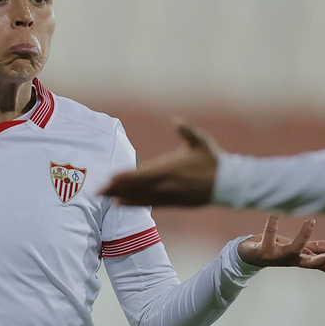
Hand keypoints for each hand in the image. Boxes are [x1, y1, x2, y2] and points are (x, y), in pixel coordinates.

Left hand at [100, 119, 219, 205]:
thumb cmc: (212, 160)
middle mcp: (167, 184)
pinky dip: (134, 205)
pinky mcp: (173, 203)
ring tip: (104, 198)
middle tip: (97, 191)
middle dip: (117, 189)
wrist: (227, 184)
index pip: (143, 174)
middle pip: (137, 188)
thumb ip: (187, 131)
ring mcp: (169, 195)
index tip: (110, 177)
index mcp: (171, 168)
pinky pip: (150, 204)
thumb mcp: (201, 142)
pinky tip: (121, 204)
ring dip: (121, 198)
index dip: (126, 177)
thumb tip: (176, 120)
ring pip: (141, 198)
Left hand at [239, 216, 324, 272]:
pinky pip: (269, 233)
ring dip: (303, 237)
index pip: (321, 266)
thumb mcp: (297, 250)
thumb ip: (314, 249)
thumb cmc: (276, 251)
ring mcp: (276, 256)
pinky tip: (276, 211)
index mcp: (300, 260)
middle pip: (310, 263)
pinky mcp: (263, 250)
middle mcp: (290, 260)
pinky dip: (273, 221)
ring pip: (293, 248)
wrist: (247, 257)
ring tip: (311, 221)